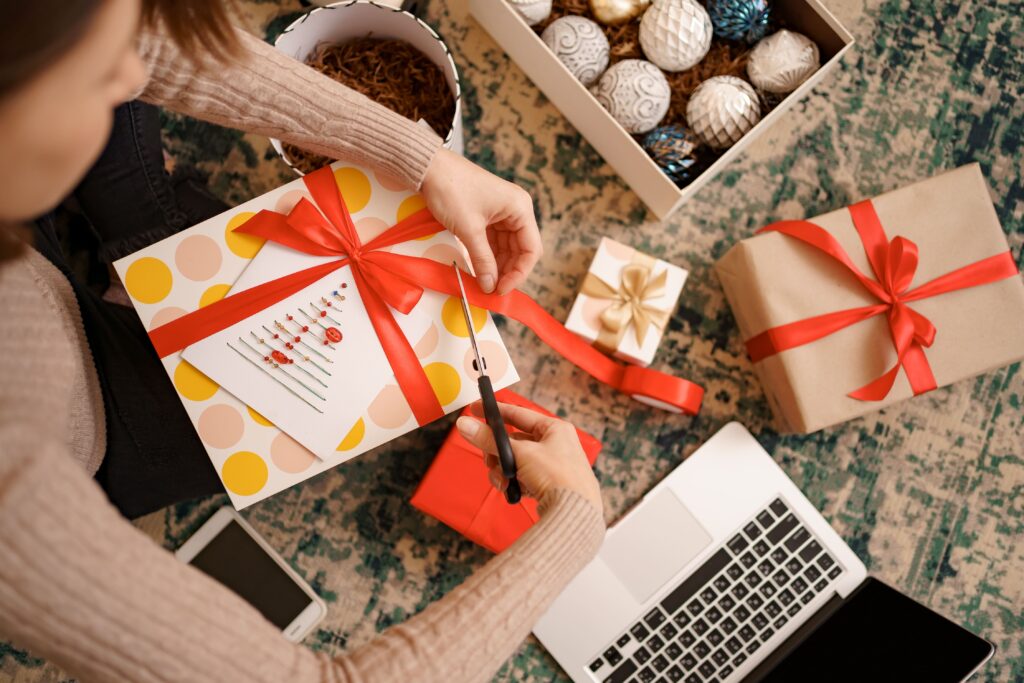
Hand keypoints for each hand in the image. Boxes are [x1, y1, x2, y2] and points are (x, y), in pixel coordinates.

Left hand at [420, 148, 541, 294]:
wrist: (429, 168)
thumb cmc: (451, 191)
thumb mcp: (468, 229)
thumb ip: (482, 260)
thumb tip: (490, 287)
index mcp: (520, 209)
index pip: (531, 250)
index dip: (519, 273)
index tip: (501, 290)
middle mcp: (516, 210)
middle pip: (520, 250)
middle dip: (507, 271)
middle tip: (490, 290)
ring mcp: (502, 213)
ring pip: (506, 248)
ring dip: (496, 266)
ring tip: (483, 283)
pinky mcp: (488, 215)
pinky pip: (493, 242)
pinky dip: (486, 256)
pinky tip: (478, 270)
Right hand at [456, 402, 602, 512]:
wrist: (574, 513)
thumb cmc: (558, 477)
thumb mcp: (520, 453)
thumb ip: (490, 440)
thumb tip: (465, 425)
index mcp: (555, 429)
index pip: (519, 414)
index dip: (495, 412)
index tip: (475, 410)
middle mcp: (556, 445)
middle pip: (514, 441)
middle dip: (498, 453)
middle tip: (489, 459)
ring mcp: (553, 466)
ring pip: (515, 462)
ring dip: (504, 471)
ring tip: (503, 480)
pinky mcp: (549, 485)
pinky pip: (522, 478)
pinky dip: (514, 483)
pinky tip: (513, 490)